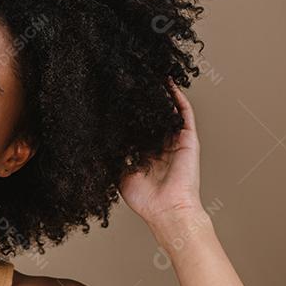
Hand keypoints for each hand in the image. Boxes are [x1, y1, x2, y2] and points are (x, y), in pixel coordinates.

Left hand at [117, 77, 203, 225]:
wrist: (167, 210)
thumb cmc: (145, 199)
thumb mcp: (120, 174)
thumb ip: (113, 157)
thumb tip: (97, 141)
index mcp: (146, 154)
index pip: (137, 128)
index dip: (128, 113)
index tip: (116, 98)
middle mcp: (162, 146)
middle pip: (153, 116)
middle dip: (144, 99)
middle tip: (133, 80)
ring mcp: (176, 141)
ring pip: (169, 110)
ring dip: (161, 93)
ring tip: (150, 75)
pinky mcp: (188, 139)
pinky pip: (184, 114)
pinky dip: (177, 97)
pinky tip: (169, 83)